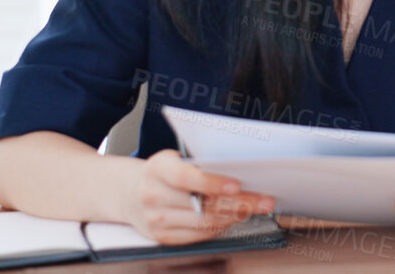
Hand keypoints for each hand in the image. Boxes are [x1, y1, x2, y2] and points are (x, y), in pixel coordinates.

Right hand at [123, 149, 274, 244]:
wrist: (129, 193)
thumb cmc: (163, 172)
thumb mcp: (174, 158)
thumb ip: (200, 164)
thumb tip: (240, 170)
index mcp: (157, 169)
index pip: (186, 178)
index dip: (212, 183)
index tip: (237, 185)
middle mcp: (152, 196)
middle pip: (201, 205)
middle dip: (239, 203)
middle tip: (265, 200)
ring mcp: (156, 220)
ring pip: (204, 222)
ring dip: (235, 216)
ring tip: (255, 208)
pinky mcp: (162, 237)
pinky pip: (198, 235)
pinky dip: (221, 226)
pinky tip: (235, 217)